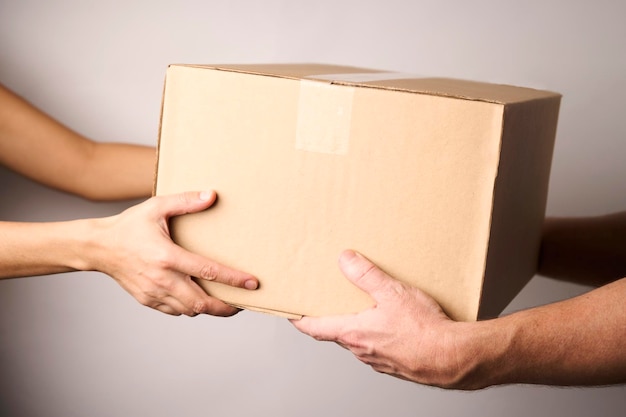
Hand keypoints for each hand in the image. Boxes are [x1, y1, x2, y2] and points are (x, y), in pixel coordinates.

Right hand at [89, 191, 257, 316]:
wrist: (99, 247)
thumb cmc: (129, 226)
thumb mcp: (156, 207)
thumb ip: (185, 201)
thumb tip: (212, 195)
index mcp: (167, 256)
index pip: (208, 271)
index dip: (234, 280)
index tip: (252, 284)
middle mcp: (162, 279)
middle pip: (202, 302)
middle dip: (227, 307)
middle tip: (244, 303)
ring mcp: (154, 293)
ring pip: (190, 310)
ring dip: (210, 308)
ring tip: (226, 301)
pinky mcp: (148, 300)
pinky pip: (176, 311)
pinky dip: (191, 308)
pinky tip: (199, 298)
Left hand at [291, 250, 474, 388]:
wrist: (453, 358)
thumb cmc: (424, 331)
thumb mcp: (392, 293)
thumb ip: (366, 276)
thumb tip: (344, 260)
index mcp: (354, 333)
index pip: (315, 328)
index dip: (299, 320)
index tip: (289, 313)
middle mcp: (361, 350)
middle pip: (336, 333)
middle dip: (329, 318)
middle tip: (326, 302)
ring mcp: (378, 360)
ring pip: (358, 341)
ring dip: (354, 326)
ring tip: (361, 308)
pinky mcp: (395, 363)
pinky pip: (377, 347)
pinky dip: (375, 334)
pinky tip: (389, 323)